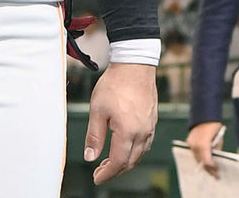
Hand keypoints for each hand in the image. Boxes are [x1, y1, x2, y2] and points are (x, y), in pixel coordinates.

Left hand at [84, 63, 156, 185]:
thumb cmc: (115, 84)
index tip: (96, 178)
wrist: (134, 65)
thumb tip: (90, 157)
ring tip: (110, 161)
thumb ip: (94, 135)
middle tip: (100, 171)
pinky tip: (125, 146)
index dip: (106, 173)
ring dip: (125, 161)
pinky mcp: (152, 121)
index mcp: (128, 132)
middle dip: (115, 170)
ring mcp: (150, 128)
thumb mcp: (98, 109)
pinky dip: (134, 151)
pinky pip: (145, 143)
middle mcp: (142, 133)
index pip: (118, 162)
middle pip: (130, 162)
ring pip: (139, 154)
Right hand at [186, 121, 223, 176]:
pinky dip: (199, 157)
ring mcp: (190, 143)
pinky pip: (194, 153)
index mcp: (203, 145)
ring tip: (210, 169)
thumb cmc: (213, 127)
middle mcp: (194, 146)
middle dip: (208, 169)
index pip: (207, 162)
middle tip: (215, 175)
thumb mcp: (218, 141)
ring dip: (203, 163)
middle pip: (201, 162)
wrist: (203, 115)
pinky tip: (203, 161)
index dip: (213, 168)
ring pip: (196, 158)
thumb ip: (215, 152)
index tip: (217, 173)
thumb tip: (215, 161)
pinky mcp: (188, 142)